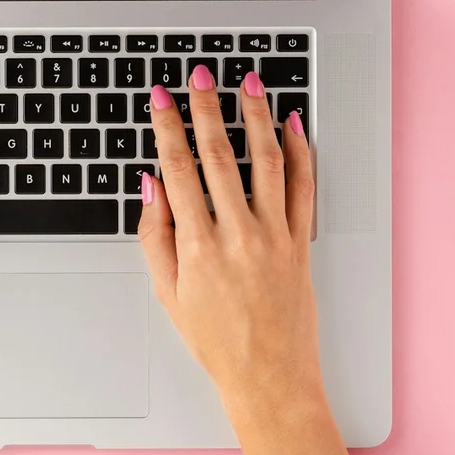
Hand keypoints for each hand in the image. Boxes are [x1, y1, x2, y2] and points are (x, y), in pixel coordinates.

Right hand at [136, 65, 363, 454]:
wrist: (269, 378)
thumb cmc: (216, 342)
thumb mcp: (167, 293)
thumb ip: (155, 235)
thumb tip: (149, 185)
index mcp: (198, 247)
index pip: (178, 170)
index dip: (167, 127)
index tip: (161, 98)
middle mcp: (238, 236)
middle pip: (219, 156)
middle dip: (207, 108)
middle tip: (200, 76)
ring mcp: (274, 237)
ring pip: (266, 162)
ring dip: (256, 116)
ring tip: (249, 84)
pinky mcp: (301, 244)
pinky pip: (304, 188)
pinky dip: (299, 152)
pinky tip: (291, 125)